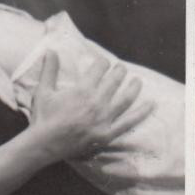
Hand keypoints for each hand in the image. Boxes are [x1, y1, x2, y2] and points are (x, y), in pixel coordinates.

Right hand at [28, 51, 153, 161]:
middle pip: (115, 80)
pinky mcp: (108, 133)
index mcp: (82, 90)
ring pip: (126, 98)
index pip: (100, 68)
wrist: (44, 144)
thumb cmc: (42, 117)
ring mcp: (104, 119)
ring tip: (137, 81)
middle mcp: (96, 102)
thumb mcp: (43, 91)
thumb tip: (50, 50)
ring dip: (134, 87)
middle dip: (119, 71)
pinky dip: (142, 112)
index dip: (102, 63)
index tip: (102, 63)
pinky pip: (129, 121)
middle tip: (120, 69)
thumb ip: (49, 70)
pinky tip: (151, 104)